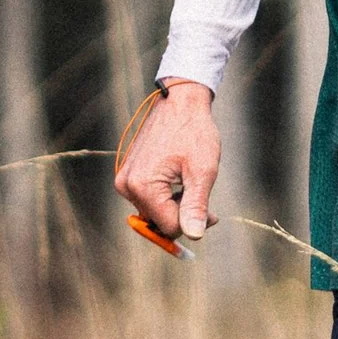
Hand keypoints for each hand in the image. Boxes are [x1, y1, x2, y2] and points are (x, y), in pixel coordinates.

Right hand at [116, 80, 219, 242]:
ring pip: (155, 213)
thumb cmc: (194, 131)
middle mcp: (127, 186)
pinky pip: (148, 200)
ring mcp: (125, 180)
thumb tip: (194, 236)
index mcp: (142, 186)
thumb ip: (196, 206)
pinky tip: (178, 178)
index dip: (194, 223)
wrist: (180, 102)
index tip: (213, 212)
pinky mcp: (128, 175)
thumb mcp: (202, 171)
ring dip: (175, 206)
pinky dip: (166, 197)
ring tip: (190, 183)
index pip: (169, 227)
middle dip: (184, 215)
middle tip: (204, 197)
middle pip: (160, 222)